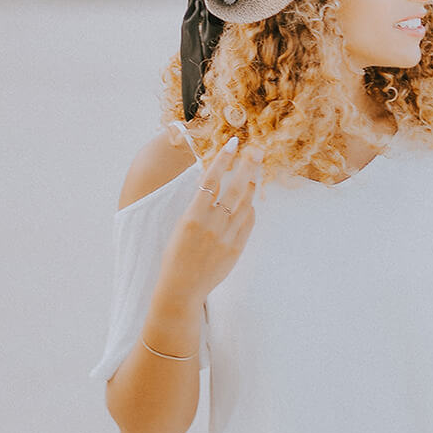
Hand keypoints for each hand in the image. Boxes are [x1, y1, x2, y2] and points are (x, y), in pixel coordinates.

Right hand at [155, 140, 260, 312]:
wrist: (181, 289)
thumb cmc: (175, 256)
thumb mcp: (181, 225)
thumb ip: (199, 206)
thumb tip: (213, 184)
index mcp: (193, 215)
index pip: (211, 179)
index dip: (223, 159)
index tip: (233, 143)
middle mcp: (211, 224)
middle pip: (235, 187)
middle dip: (248, 166)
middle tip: (258, 150)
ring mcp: (226, 236)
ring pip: (245, 203)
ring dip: (251, 185)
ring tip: (254, 173)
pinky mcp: (236, 248)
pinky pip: (248, 222)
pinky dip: (250, 210)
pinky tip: (249, 203)